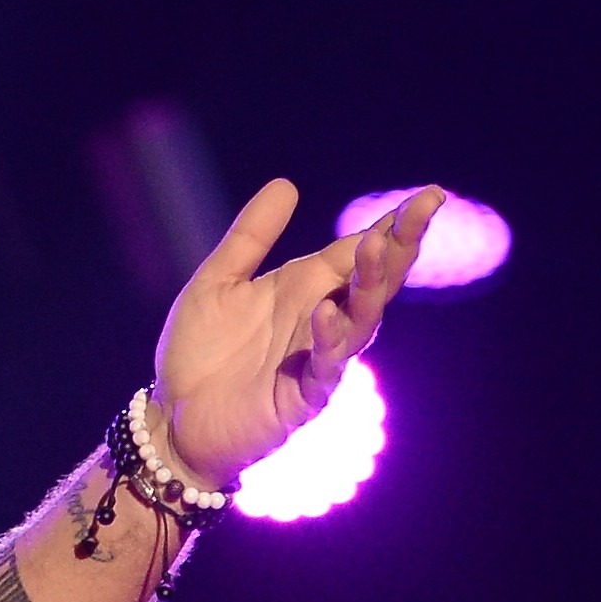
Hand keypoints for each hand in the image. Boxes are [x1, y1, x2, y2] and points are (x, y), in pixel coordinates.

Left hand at [152, 179, 442, 489]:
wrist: (171, 417)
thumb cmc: (198, 353)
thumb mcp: (216, 283)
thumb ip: (250, 238)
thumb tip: (286, 183)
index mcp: (307, 287)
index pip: (361, 250)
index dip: (394, 224)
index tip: (429, 194)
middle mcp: (322, 319)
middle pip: (375, 281)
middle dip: (400, 245)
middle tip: (424, 208)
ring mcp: (317, 359)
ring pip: (362, 319)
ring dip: (371, 284)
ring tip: (376, 246)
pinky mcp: (302, 397)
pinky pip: (327, 367)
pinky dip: (329, 339)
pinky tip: (327, 311)